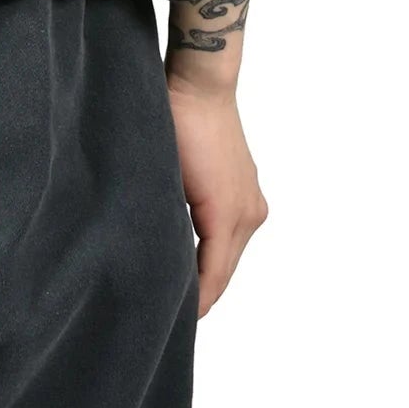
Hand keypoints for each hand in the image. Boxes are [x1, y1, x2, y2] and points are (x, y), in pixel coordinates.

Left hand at [166, 72, 267, 316]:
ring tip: (178, 292)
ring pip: (229, 252)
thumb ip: (165, 224)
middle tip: (169, 315)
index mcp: (227, 216)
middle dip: (201, 292)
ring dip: (208, 271)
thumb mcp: (162, 178)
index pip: (211, 277)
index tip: (171, 323)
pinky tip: (194, 258)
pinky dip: (214, 248)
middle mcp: (249, 213)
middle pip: (223, 270)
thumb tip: (155, 262)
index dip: (194, 304)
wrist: (198, 83)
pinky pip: (232, 232)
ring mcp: (253, 200)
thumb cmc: (173, 125)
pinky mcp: (248, 188)